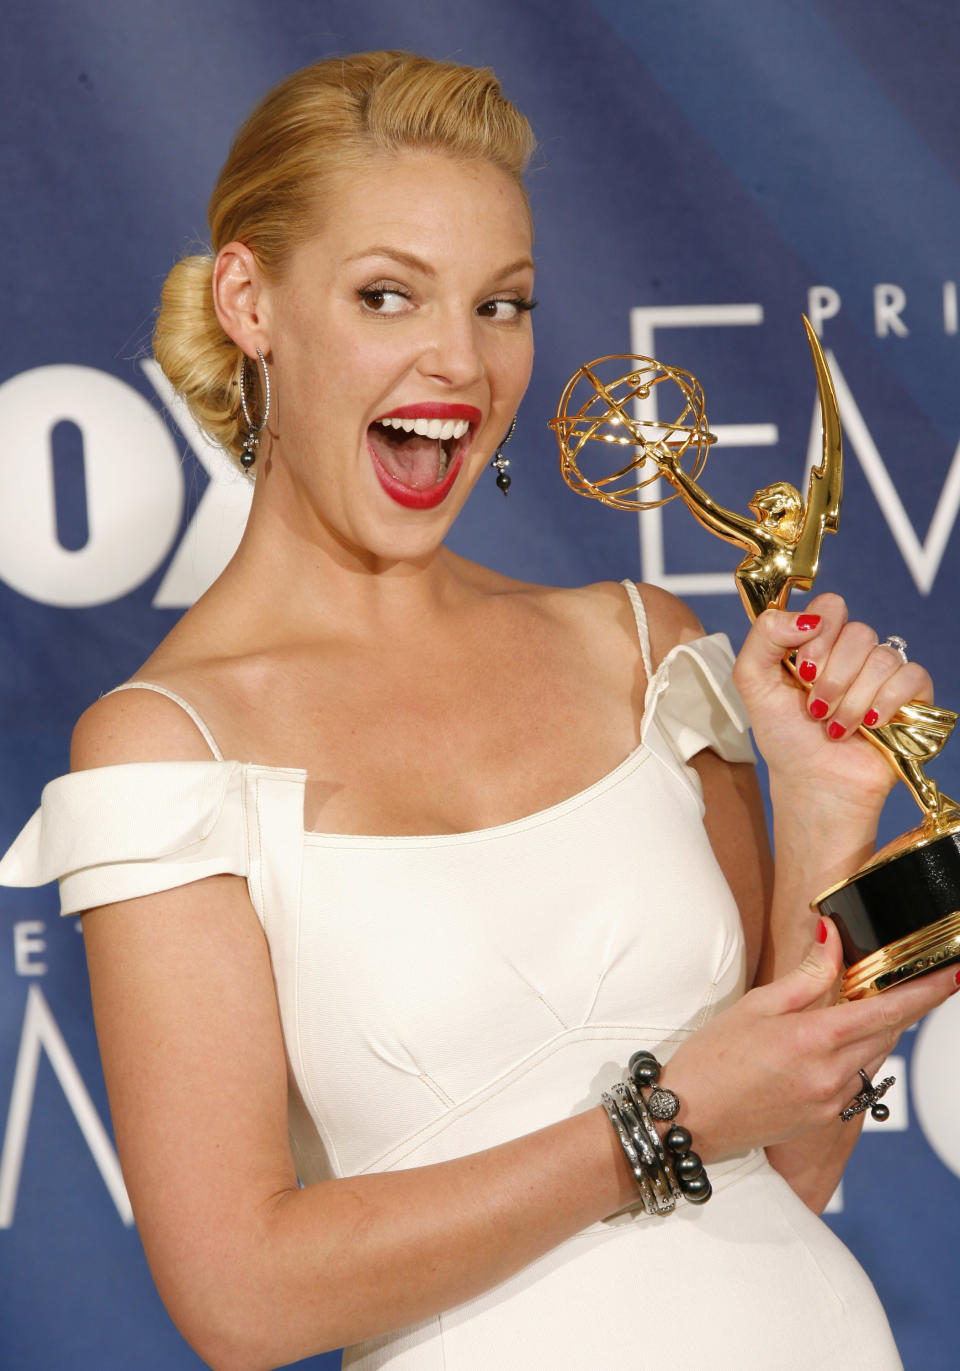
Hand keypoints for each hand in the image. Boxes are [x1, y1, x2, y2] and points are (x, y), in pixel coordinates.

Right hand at [661, 918, 958, 1159]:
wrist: (687, 1122)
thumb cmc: (711, 1059)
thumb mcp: (754, 1006)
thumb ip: (805, 975)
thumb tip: (834, 938)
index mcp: (814, 1040)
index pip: (888, 1009)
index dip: (927, 992)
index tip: (954, 974)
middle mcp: (832, 1075)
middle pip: (889, 1032)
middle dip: (903, 1004)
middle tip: (906, 975)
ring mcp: (832, 1100)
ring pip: (876, 1055)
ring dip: (880, 1028)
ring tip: (862, 1003)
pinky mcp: (826, 1118)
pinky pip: (859, 1077)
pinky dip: (859, 1053)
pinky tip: (836, 1040)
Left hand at [732, 592, 933, 815]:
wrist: (812, 784)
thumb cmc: (784, 736)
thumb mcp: (753, 682)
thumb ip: (765, 636)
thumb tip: (806, 617)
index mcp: (818, 642)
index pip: (831, 607)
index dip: (819, 636)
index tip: (802, 672)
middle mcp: (852, 653)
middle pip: (859, 632)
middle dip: (832, 678)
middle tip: (816, 709)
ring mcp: (883, 674)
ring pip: (883, 658)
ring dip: (853, 700)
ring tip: (836, 727)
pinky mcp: (910, 697)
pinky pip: (912, 676)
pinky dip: (887, 702)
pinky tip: (870, 724)